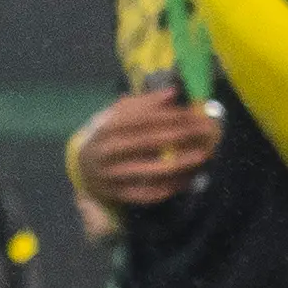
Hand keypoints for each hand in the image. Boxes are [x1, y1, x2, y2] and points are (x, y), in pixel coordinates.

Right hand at [69, 89, 220, 208]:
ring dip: (180, 164)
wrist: (81, 166)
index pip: (146, 119)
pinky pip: (146, 194)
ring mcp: (112, 175)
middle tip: (207, 132)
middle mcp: (109, 151)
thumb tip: (173, 93)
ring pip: (150, 170)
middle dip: (182, 136)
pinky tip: (186, 180)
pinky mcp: (117, 194)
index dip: (173, 115)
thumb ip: (144, 103)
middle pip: (150, 142)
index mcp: (109, 127)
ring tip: (202, 156)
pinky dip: (168, 188)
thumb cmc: (107, 135)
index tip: (196, 114)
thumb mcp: (118, 114)